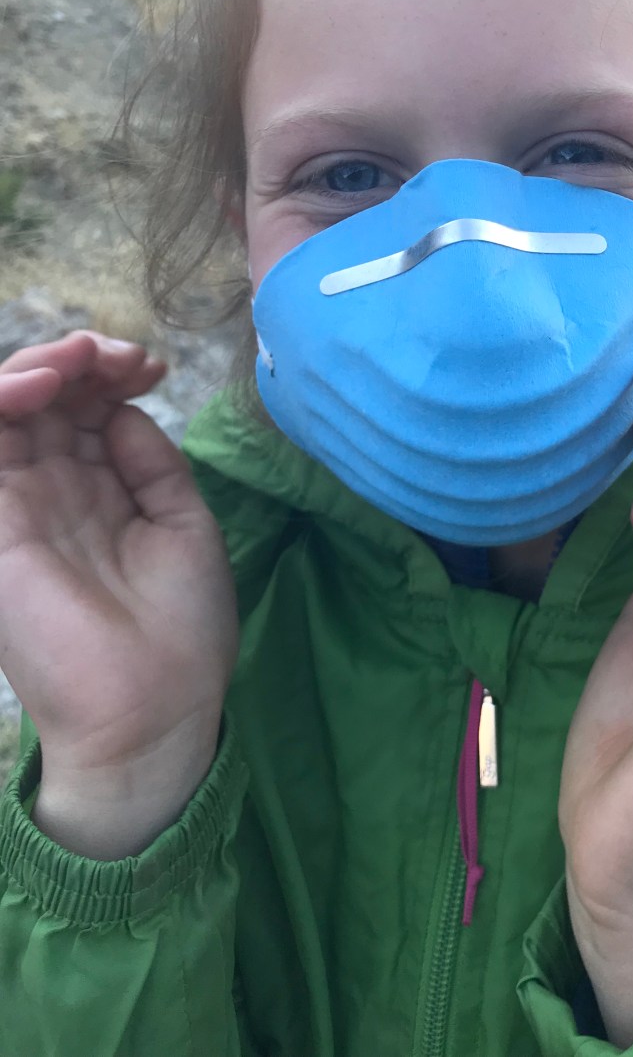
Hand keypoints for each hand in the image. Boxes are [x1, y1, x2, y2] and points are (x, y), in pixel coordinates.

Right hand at [0, 331, 237, 855]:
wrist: (153, 706)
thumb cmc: (181, 625)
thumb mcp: (184, 523)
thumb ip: (152, 463)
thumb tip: (125, 408)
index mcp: (102, 493)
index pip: (87, 409)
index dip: (112, 373)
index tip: (153, 365)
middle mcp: (55, 491)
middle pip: (46, 399)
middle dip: (82, 359)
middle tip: (122, 358)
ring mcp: (19, 504)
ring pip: (7, 408)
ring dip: (41, 366)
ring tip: (84, 359)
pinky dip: (5, 397)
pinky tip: (45, 383)